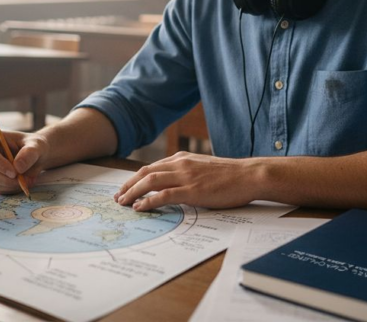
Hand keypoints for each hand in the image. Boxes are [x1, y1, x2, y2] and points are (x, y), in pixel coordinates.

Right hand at [0, 130, 49, 194]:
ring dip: (10, 185)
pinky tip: (22, 182)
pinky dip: (10, 189)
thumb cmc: (34, 146)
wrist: (36, 156)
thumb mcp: (37, 146)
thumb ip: (29, 153)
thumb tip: (17, 167)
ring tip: (28, 180)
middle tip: (24, 180)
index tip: (14, 173)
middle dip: (5, 179)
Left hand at [113, 152, 259, 210]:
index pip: (151, 167)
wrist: (249, 175)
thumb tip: (173, 184)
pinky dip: (148, 201)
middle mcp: (180, 164)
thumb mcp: (203, 167)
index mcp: (182, 158)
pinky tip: (140, 207)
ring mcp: (186, 176)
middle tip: (118, 197)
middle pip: (145, 173)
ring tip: (123, 203)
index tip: (126, 188)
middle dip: (128, 185)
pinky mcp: (192, 190)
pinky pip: (164, 195)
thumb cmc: (230, 175)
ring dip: (133, 192)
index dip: (135, 178)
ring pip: (150, 182)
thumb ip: (187, 172)